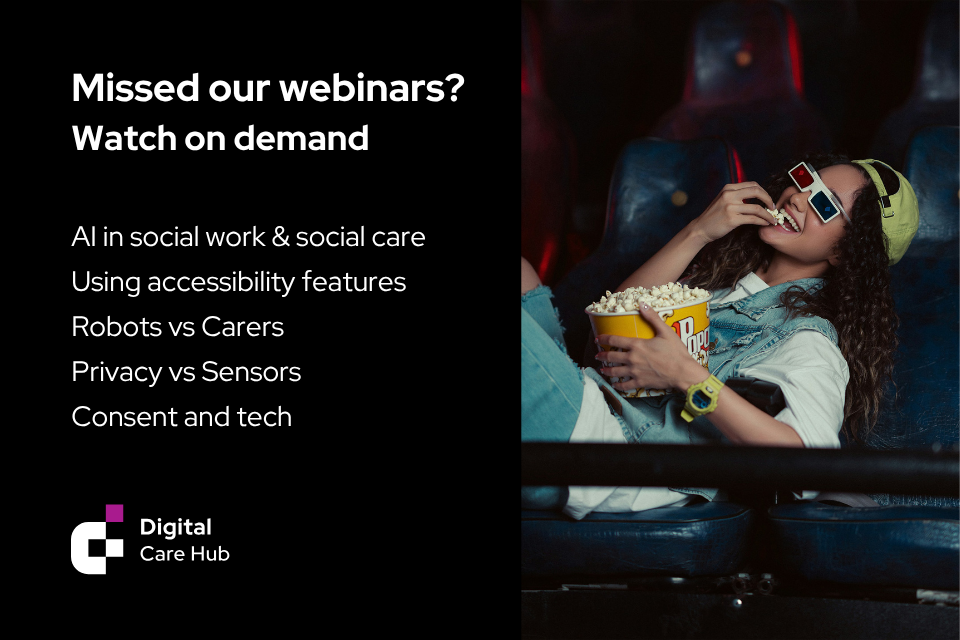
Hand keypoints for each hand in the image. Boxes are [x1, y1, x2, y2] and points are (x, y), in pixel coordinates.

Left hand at [595, 303, 709, 391]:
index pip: (614, 340)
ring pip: (615, 372)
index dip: (604, 339)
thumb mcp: (666, 331)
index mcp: (637, 345)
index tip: (597, 339)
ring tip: (602, 369)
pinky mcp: (640, 383)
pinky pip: (625, 386)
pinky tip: (614, 385)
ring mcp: (635, 372)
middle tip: (596, 356)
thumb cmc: (676, 352)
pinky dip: (618, 386)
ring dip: (606, 370)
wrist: (684, 372)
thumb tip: (642, 303)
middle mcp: (632, 359)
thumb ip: (653, 317)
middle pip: (611, 357)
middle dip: (602, 356)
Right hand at [690, 182, 778, 243]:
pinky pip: (753, 219)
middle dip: (769, 200)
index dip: (764, 192)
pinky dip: (762, 221)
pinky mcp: (732, 219)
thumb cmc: (713, 216)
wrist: (700, 229)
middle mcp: (729, 195)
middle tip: (774, 208)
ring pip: (757, 208)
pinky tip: (765, 223)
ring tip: (772, 219)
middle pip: (757, 192)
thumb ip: (735, 195)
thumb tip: (755, 194)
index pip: (752, 185)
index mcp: (728, 188)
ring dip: (768, 214)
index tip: (768, 200)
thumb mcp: (722, 200)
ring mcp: (730, 207)